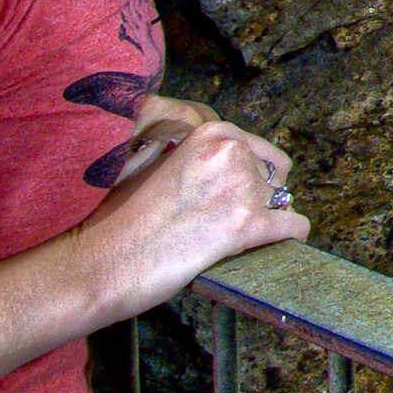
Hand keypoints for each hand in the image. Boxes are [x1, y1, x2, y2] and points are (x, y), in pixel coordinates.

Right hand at [67, 115, 307, 320]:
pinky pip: (293, 226)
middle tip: (225, 221)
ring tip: (229, 237)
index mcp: (211, 132)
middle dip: (256, 198)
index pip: (259, 150)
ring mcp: (240, 187)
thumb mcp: (159, 164)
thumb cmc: (121, 219)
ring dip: (264, 220)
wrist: (99, 260)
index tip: (234, 196)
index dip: (250, 177)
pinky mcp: (246, 225)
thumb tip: (235, 163)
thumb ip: (199, 158)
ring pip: (281, 202)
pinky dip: (290, 235)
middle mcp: (231, 151)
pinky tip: (279, 243)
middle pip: (273, 176)